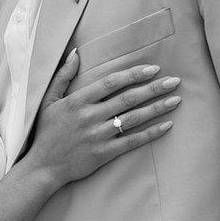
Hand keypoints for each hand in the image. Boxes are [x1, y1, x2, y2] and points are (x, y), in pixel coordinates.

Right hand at [31, 51, 180, 185]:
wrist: (43, 167)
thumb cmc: (47, 132)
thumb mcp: (48, 100)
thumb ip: (63, 76)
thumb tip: (76, 53)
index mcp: (77, 101)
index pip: (111, 83)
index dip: (133, 74)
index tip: (153, 69)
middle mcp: (89, 117)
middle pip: (128, 99)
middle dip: (153, 88)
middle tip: (174, 81)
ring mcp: (98, 136)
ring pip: (133, 119)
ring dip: (157, 108)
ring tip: (175, 100)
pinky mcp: (104, 153)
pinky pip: (132, 141)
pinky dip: (151, 133)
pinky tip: (167, 125)